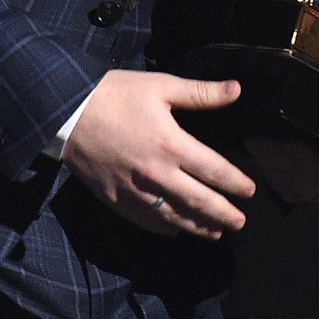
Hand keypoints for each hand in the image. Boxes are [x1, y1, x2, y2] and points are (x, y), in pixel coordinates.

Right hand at [62, 71, 255, 238]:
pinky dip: (166, 228)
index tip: (250, 191)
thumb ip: (201, 93)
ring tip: (216, 233)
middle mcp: (158, 175)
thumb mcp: (161, 86)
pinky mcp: (117, 200)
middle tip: (240, 222)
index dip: (235, 183)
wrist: (68, 111)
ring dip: (199, 227)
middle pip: (200, 202)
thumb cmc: (117, 94)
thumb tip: (237, 90)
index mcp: (173, 145)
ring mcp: (136, 192)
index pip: (214, 171)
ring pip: (175, 218)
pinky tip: (175, 230)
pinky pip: (147, 221)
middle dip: (224, 214)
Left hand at [243, 61, 318, 202]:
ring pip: (297, 181)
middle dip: (303, 158)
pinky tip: (257, 140)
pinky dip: (265, 160)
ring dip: (279, 158)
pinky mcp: (291, 188)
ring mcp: (316, 188)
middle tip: (286, 137)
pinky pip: (277, 179)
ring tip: (266, 134)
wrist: (312, 111)